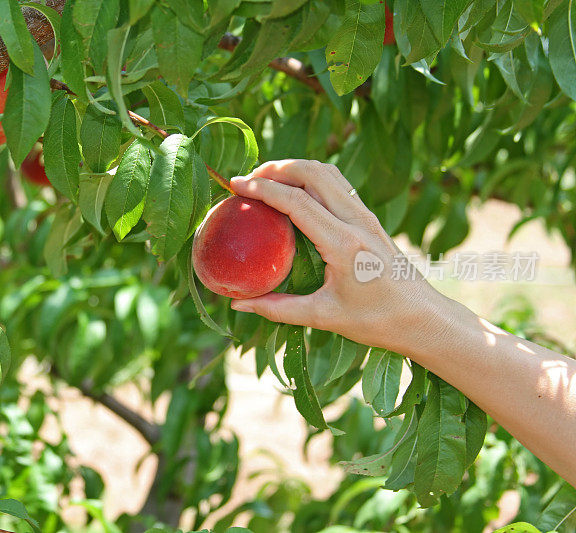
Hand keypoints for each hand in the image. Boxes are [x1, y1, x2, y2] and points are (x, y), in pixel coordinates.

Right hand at [229, 159, 451, 352]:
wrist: (424, 319)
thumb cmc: (377, 322)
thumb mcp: (323, 317)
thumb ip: (278, 308)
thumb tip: (239, 303)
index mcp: (344, 244)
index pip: (296, 201)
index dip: (262, 188)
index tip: (235, 185)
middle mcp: (357, 221)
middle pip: (312, 172)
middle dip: (276, 168)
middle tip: (248, 179)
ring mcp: (366, 216)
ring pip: (327, 172)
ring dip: (295, 168)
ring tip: (267, 180)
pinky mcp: (370, 219)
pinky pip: (338, 185)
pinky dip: (311, 178)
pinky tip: (295, 193)